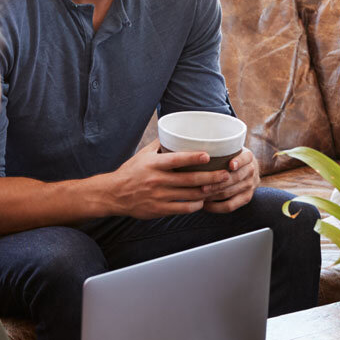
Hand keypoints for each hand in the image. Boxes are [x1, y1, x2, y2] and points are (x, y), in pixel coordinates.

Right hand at [98, 146, 217, 218]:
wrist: (114, 194)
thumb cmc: (131, 172)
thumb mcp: (143, 154)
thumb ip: (160, 144)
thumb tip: (175, 130)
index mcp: (154, 164)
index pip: (176, 160)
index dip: (193, 157)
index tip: (208, 155)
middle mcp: (157, 180)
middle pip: (189, 179)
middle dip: (211, 177)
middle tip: (225, 174)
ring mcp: (159, 196)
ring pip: (189, 195)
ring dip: (207, 192)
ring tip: (220, 187)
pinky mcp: (159, 209)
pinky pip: (183, 208)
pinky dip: (196, 205)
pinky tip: (203, 201)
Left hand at [202, 148, 258, 213]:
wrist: (248, 168)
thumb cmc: (230, 156)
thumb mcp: (230, 148)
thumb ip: (218, 148)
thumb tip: (191, 144)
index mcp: (248, 156)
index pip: (246, 158)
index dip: (239, 162)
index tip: (231, 165)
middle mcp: (251, 171)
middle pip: (235, 178)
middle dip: (217, 183)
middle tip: (202, 186)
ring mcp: (250, 186)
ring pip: (230, 192)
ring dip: (214, 195)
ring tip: (199, 195)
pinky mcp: (246, 198)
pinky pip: (231, 206)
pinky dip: (217, 207)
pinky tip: (205, 205)